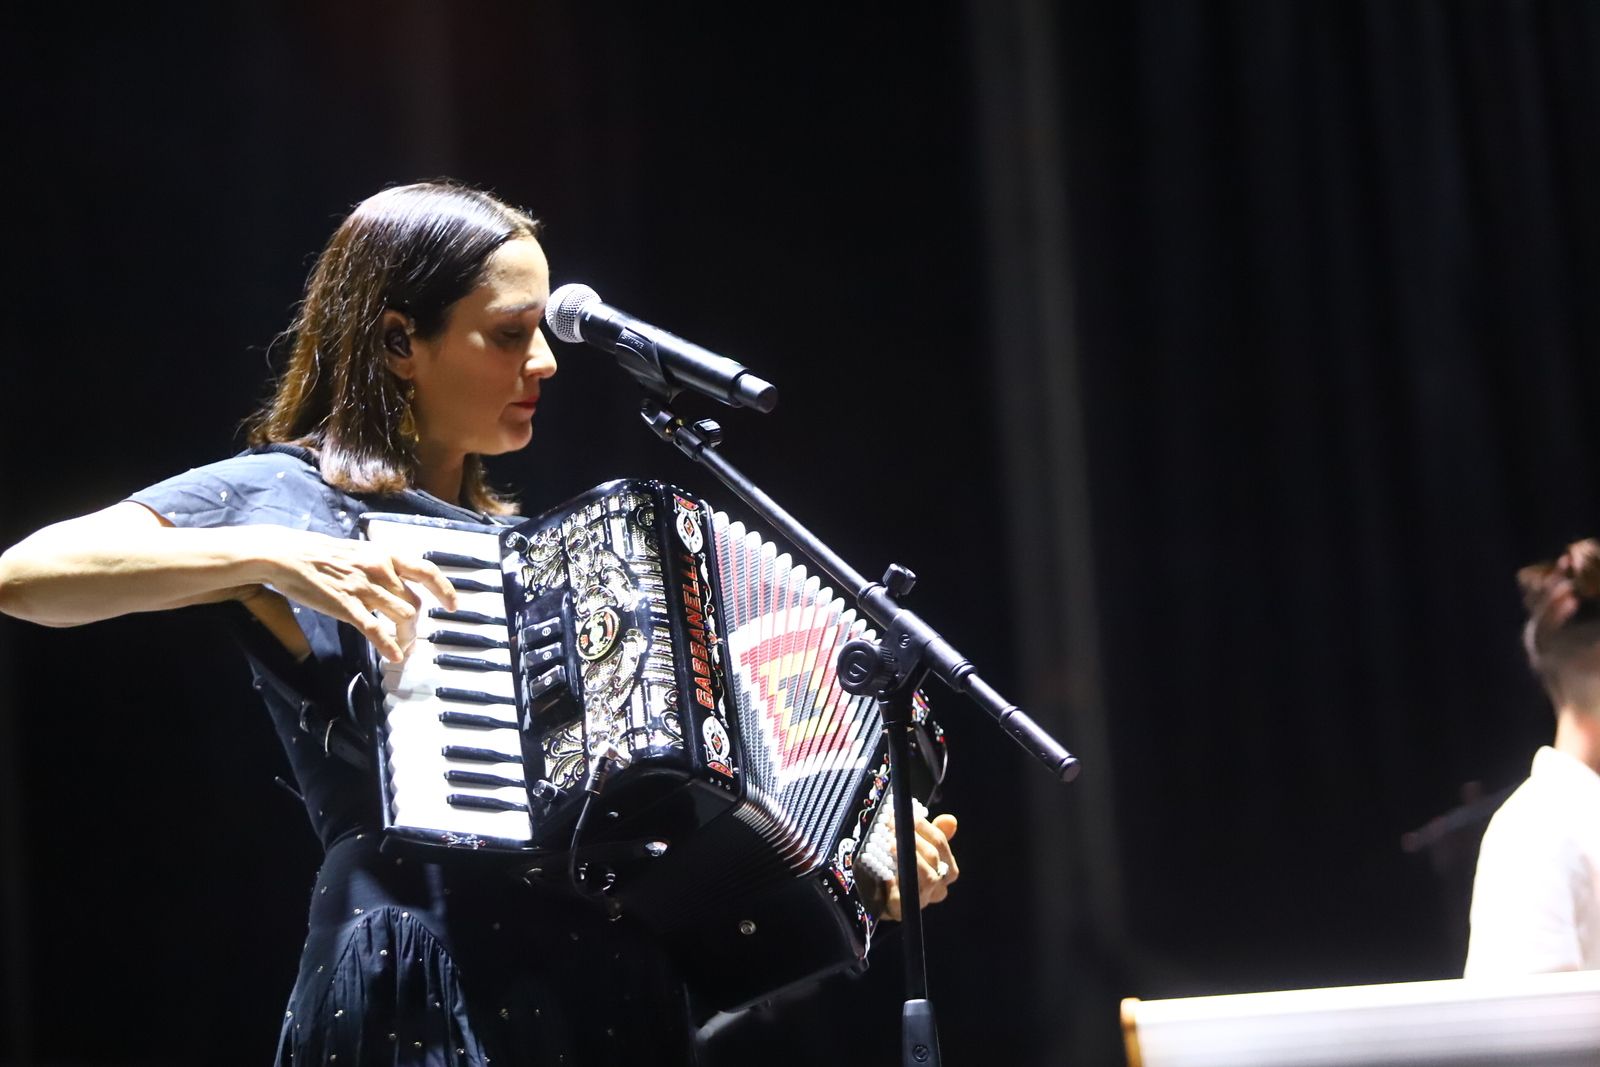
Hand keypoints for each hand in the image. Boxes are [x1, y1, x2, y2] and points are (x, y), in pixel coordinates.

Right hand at [249, 529, 456, 661]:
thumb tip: (396, 584)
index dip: (444, 589)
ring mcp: (365, 588)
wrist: (287, 556)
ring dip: (406, 638)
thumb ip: (379, 567)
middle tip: (410, 640)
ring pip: (402, 617)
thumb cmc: (320, 555)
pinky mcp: (348, 605)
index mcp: (385, 555)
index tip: (453, 606)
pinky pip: (376, 629)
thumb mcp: (359, 553)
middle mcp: (381, 570)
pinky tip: (393, 656)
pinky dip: (389, 645)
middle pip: (414, 604)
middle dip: (415, 627)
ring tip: (400, 649)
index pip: (426, 570)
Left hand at [857, 811, 959, 921]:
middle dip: (913, 838)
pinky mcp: (904, 910)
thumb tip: (951, 820)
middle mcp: (939, 887)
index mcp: (947, 870)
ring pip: (927, 876)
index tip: (906, 815)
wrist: (882, 899)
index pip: (940, 842)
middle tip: (893, 824)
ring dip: (908, 856)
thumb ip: (933, 834)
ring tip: (891, 842)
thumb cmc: (904, 870)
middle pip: (933, 857)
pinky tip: (885, 866)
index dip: (922, 826)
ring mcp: (922, 899)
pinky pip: (904, 893)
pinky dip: (896, 878)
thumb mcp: (919, 849)